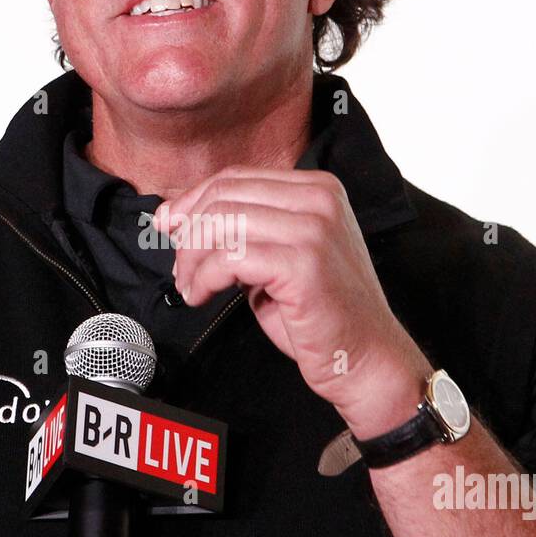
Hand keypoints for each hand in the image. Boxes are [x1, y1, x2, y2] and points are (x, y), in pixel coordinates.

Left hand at [153, 167, 426, 428]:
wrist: (367, 358)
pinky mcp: (304, 263)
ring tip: (191, 287)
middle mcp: (320, 199)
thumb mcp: (279, 256)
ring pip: (222, 222)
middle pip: (225, 196)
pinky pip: (229, 258)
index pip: (236, 178)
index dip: (192, 201)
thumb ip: (242, 231)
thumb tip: (178, 216)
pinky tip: (202, 295)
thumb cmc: (321, 314)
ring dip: (192, 258)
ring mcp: (315, 229)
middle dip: (189, 232)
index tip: (168, 226)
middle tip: (180, 268)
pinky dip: (203, 278)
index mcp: (318, 189)